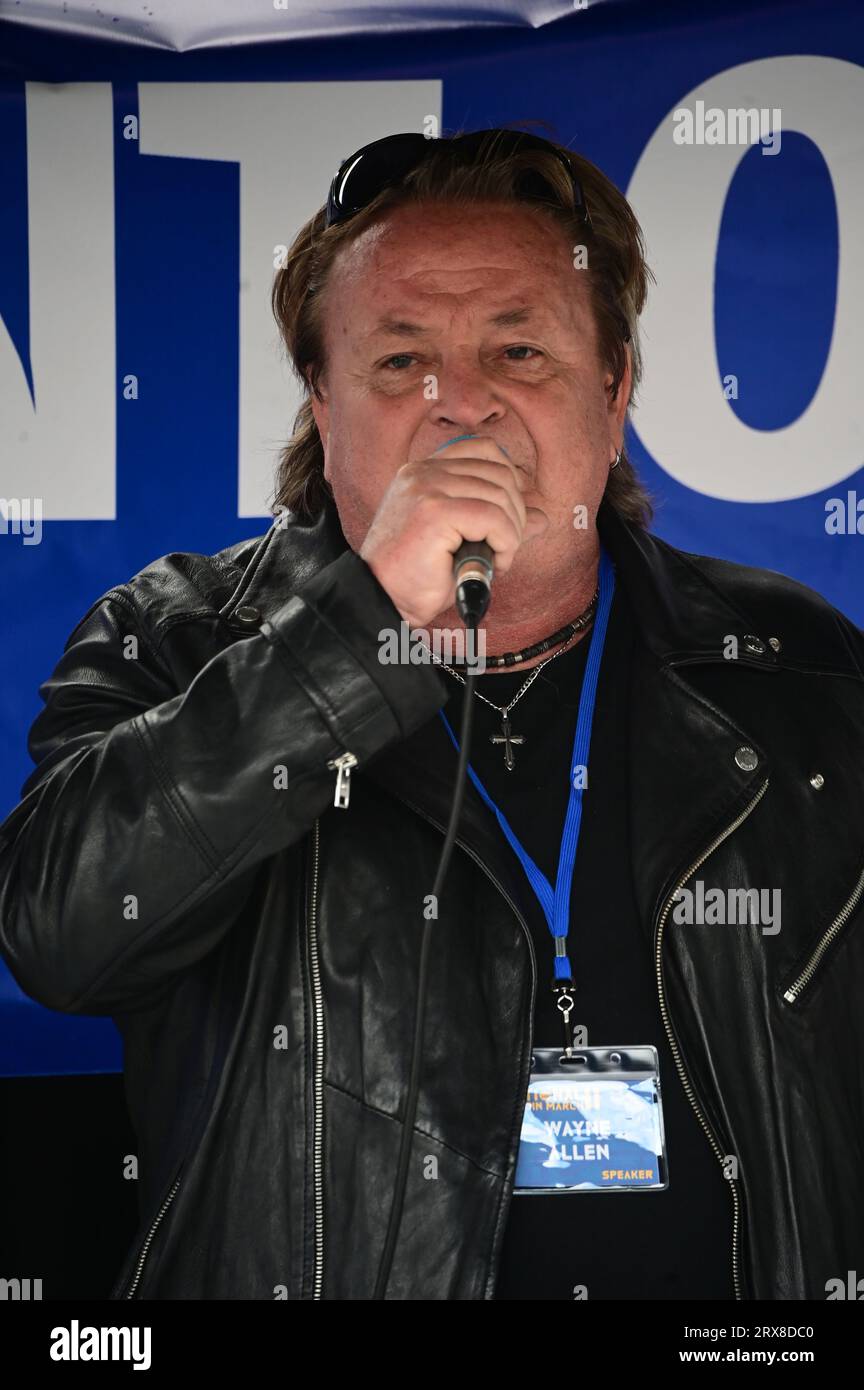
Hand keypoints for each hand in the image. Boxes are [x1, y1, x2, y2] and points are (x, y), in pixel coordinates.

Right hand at [359, 436, 548, 628]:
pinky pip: (494, 518)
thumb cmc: (417, 577)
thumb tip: (543, 517)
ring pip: (500, 496)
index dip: (510, 479)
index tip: (510, 515)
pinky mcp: (433, 511)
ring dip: (511, 532)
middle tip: (504, 548)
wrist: (382, 601)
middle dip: (515, 513)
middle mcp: (422, 471)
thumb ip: (499, 523)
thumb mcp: (463, 542)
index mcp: (423, 470)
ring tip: (497, 559)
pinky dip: (506, 543)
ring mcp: (426, 487)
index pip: (484, 449)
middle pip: (499, 472)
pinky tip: (495, 563)